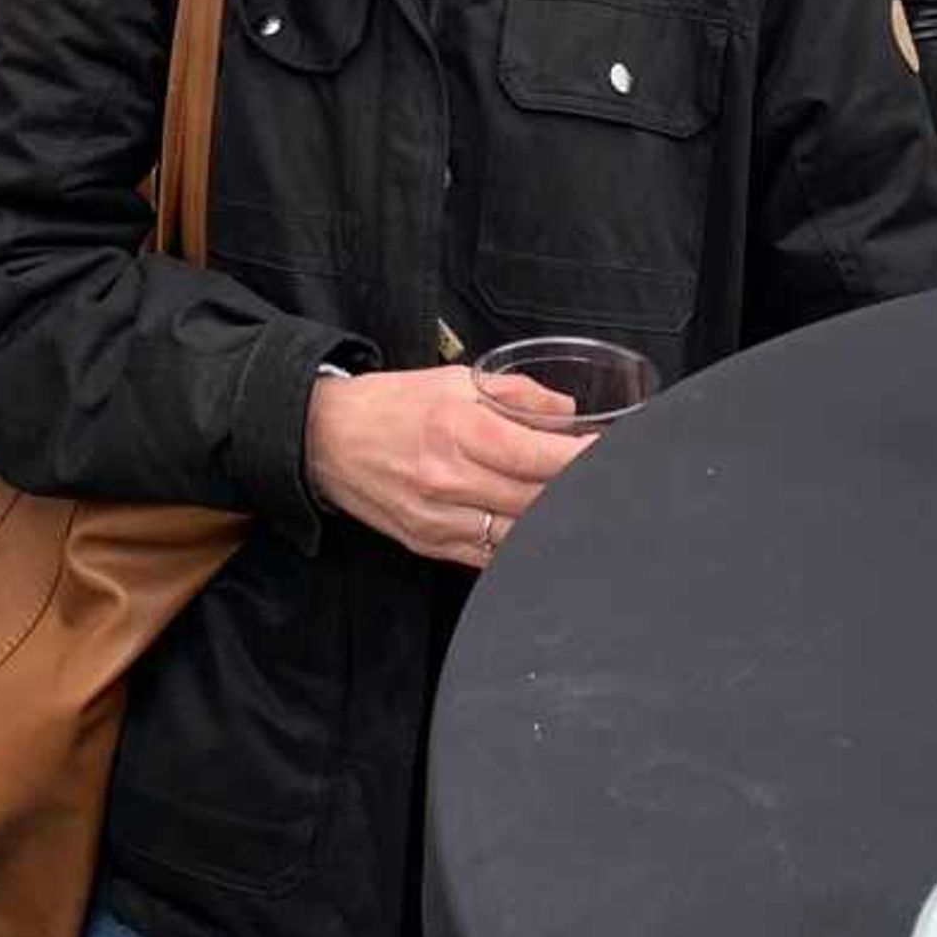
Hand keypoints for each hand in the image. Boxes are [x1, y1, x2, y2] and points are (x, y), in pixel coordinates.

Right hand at [302, 367, 586, 568]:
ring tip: (573, 503)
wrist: (326, 440)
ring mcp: (440, 520)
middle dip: (576, 490)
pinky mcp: (431, 545)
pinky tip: (535, 528)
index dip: (583, 458)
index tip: (611, 452)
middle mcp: (450, 479)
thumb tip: (567, 416)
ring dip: (551, 521)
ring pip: (518, 534)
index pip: (539, 456)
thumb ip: (518, 394)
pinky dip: (518, 544)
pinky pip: (490, 556)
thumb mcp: (455, 380)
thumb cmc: (392, 405)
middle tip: (606, 479)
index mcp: (459, 430)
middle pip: (535, 500)